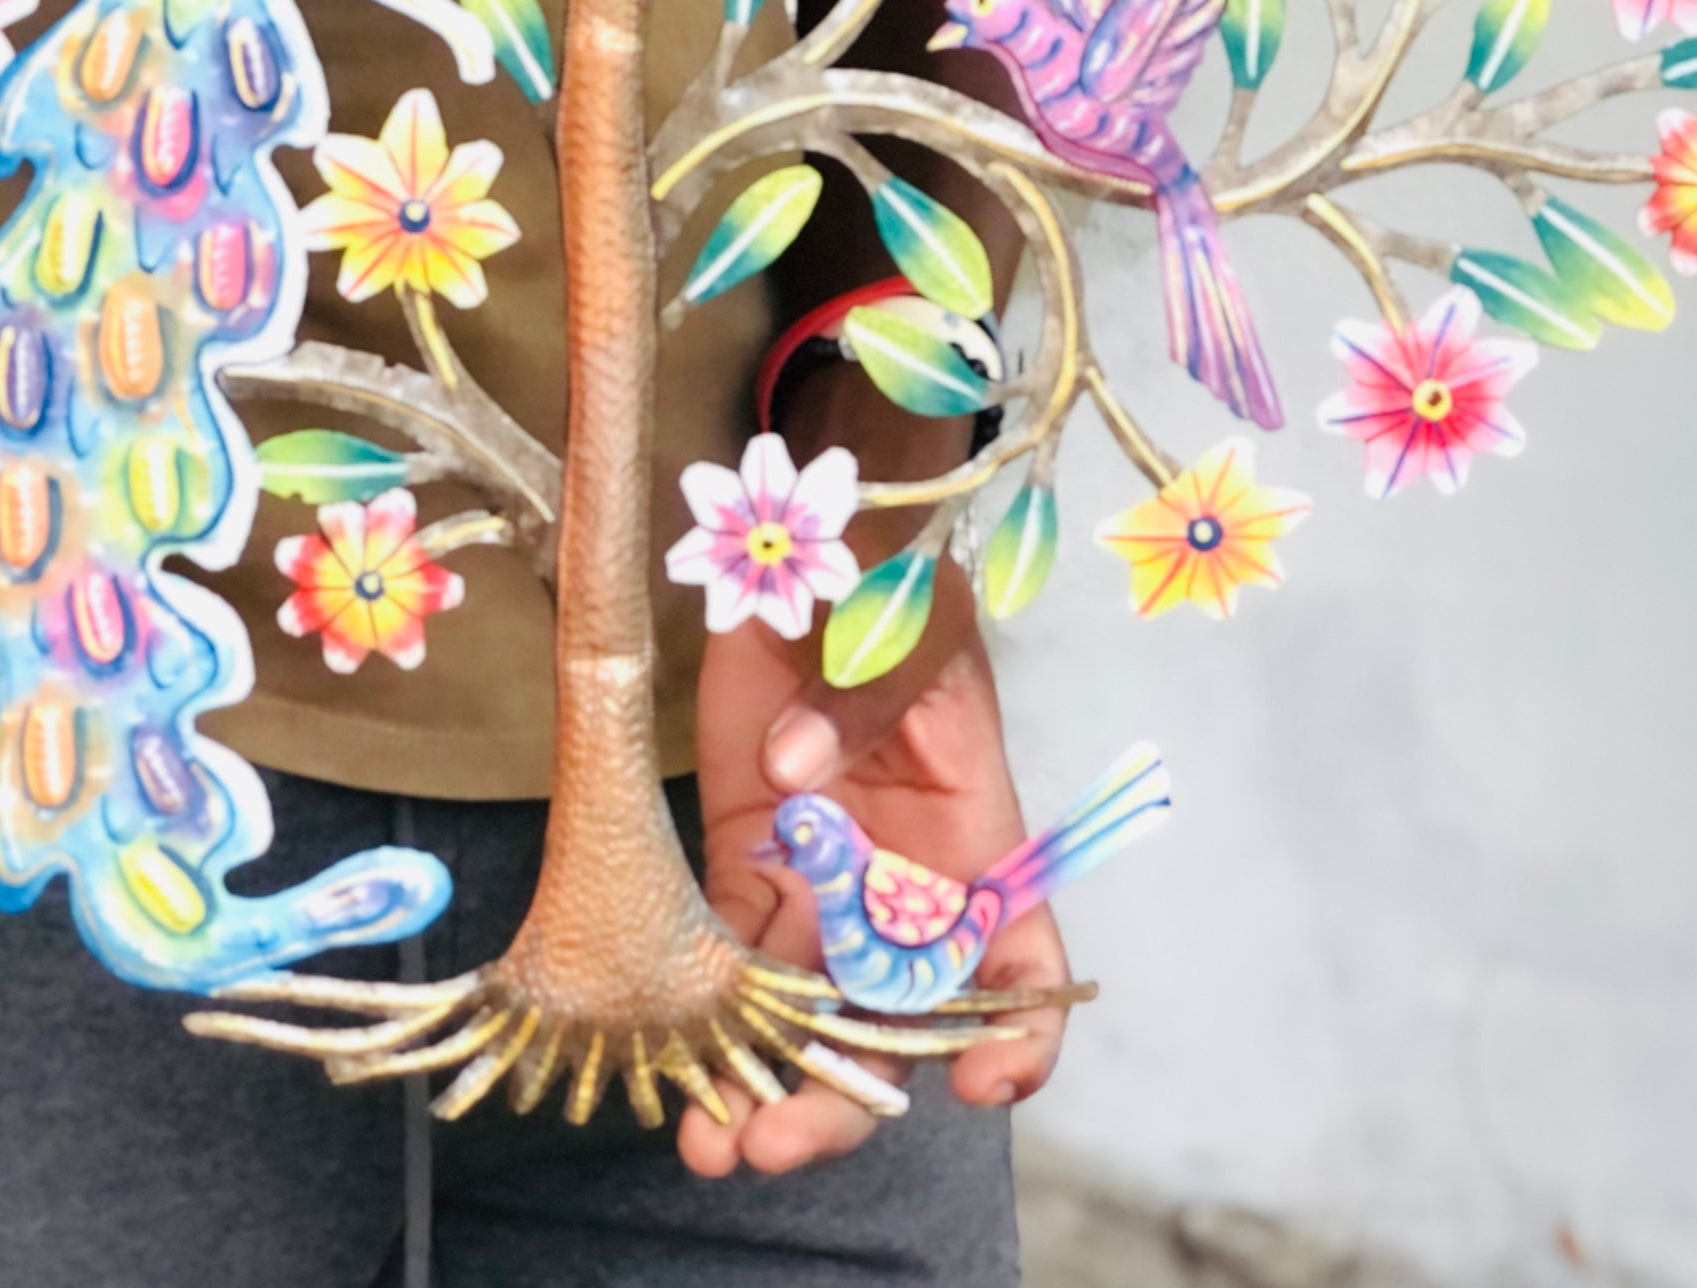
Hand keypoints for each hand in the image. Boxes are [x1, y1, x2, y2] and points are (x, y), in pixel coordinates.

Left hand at [683, 559, 1068, 1180]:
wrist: (810, 555)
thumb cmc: (894, 591)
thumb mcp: (911, 627)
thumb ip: (866, 694)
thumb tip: (794, 766)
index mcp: (975, 848)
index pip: (1020, 967)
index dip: (1016, 1038)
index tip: (981, 1085)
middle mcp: (903, 893)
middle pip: (892, 1024)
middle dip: (841, 1098)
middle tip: (776, 1141)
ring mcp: (823, 888)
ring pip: (803, 1015)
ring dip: (761, 1085)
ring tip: (709, 1138)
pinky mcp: (749, 868)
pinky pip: (732, 958)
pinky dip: (706, 1016)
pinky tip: (676, 1065)